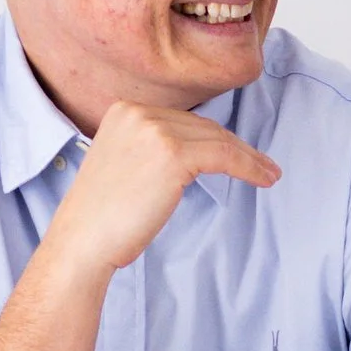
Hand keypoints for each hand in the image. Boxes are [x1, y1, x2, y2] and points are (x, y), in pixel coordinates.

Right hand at [40, 103, 279, 274]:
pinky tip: (264, 178)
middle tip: (261, 164)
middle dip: (234, 146)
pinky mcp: (173, 154)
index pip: (181, 120)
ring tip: (268, 173)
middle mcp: (137, 112)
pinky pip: (224, 156)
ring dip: (248, 157)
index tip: (237, 151)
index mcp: (123, 110)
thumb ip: (150, 145)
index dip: (213, 137)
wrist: (82, 241)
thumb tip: (197, 149)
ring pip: (217, 139)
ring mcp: (154, 131)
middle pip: (201, 126)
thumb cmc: (102, 216)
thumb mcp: (122, 162)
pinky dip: (249, 167)